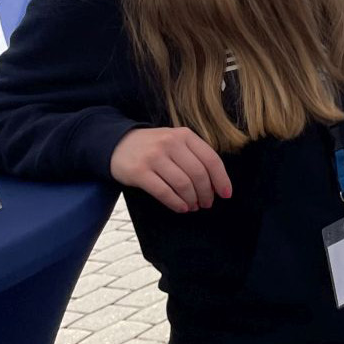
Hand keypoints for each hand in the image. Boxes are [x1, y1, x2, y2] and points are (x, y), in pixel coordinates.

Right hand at [109, 127, 231, 213]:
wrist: (117, 144)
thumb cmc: (154, 147)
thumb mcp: (176, 142)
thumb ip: (195, 156)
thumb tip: (216, 183)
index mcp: (184, 135)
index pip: (211, 159)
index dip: (221, 179)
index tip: (226, 194)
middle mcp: (170, 143)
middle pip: (198, 174)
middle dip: (206, 193)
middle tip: (207, 203)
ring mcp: (153, 157)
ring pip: (182, 184)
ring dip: (192, 200)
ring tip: (193, 206)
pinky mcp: (139, 171)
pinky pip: (163, 192)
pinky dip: (176, 203)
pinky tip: (181, 208)